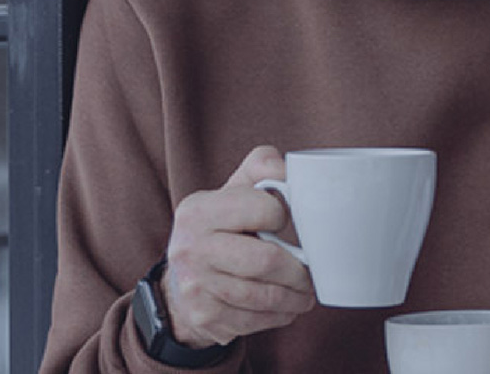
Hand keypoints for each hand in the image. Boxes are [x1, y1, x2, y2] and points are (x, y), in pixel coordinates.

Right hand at [161, 146, 316, 347]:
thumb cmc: (218, 231)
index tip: (284, 222)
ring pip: (266, 296)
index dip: (283, 215)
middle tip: (310, 273)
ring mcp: (195, 287)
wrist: (180, 284)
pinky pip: (257, 321)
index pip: (263, 208)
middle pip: (267, 261)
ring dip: (296, 297)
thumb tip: (294, 170)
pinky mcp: (206, 317)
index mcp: (197, 210)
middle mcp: (190, 248)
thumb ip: (261, 168)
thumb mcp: (231, 192)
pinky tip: (284, 307)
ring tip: (304, 292)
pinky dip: (280, 316)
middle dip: (299, 271)